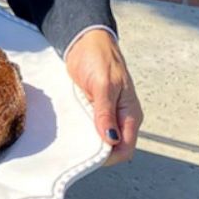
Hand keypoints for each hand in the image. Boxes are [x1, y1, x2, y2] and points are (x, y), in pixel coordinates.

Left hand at [63, 28, 142, 164]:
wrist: (85, 41)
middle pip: (112, 147)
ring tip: (70, 142)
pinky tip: (68, 131)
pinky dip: (80, 130)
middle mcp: (120, 118)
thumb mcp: (104, 84)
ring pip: (99, 138)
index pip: (126, 148)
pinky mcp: (92, 109)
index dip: (110, 157)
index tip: (89, 158)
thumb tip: (111, 139)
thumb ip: (106, 111)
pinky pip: (88, 126)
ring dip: (86, 141)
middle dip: (96, 152)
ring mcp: (106, 114)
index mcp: (130, 114)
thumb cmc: (100, 58)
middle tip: (75, 151)